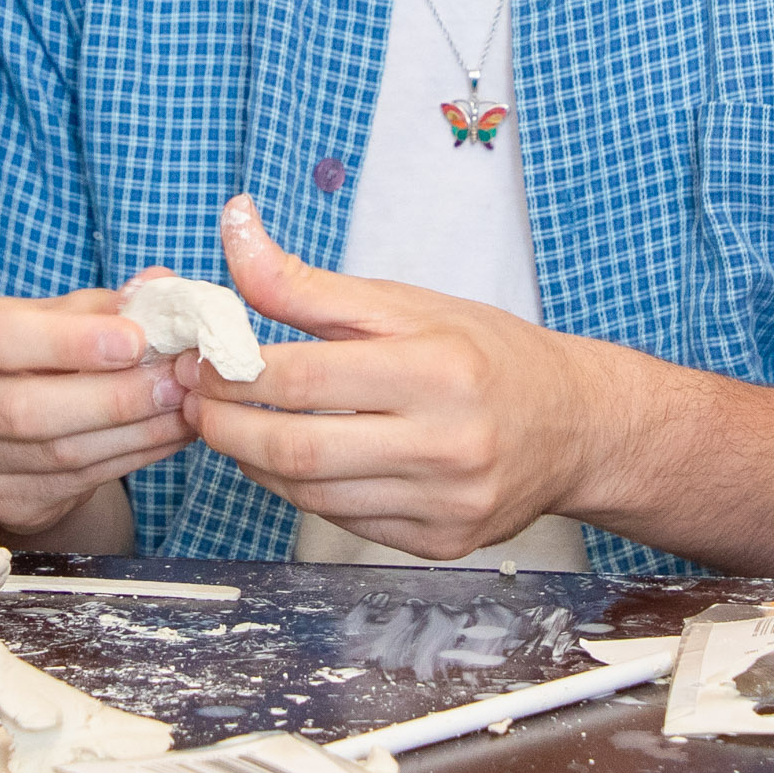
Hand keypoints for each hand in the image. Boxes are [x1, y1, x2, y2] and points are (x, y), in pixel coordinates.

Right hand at [0, 286, 193, 539]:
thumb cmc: (22, 350)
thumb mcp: (45, 314)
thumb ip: (99, 305)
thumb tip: (162, 288)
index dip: (68, 341)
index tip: (136, 339)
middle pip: (25, 410)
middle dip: (113, 396)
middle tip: (176, 378)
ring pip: (58, 454)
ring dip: (136, 431)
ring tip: (186, 404)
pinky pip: (77, 482)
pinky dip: (134, 456)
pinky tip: (170, 433)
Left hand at [192, 193, 603, 559]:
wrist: (575, 425)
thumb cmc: (485, 353)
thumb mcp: (403, 303)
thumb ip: (306, 284)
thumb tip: (235, 230)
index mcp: (437, 369)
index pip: (304, 378)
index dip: (234, 373)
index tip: (201, 361)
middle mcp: (448, 443)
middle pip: (299, 449)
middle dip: (228, 428)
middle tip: (198, 404)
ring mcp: (447, 503)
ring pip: (313, 496)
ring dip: (257, 463)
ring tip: (237, 429)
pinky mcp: (442, 543)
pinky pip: (345, 522)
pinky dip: (304, 492)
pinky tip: (293, 461)